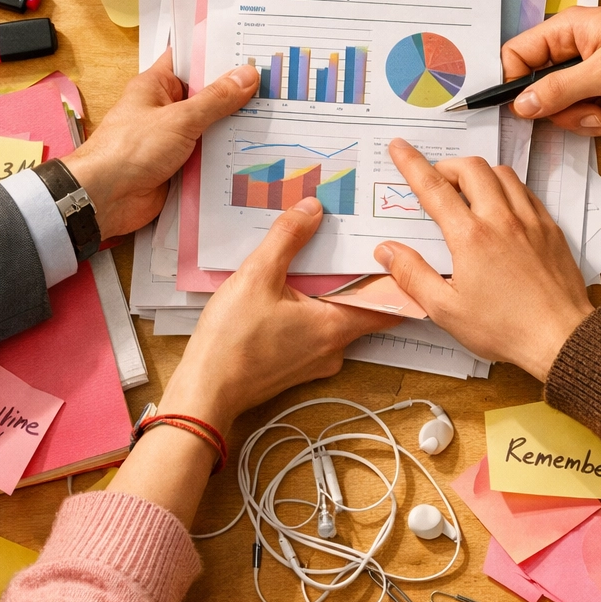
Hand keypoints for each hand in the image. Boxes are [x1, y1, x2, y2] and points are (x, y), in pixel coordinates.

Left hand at [61, 51, 258, 238]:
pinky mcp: (181, 165)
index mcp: (157, 86)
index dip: (218, 53)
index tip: (251, 48)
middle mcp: (166, 109)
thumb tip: (248, 75)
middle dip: (236, 93)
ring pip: (212, 127)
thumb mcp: (179, 118)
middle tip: (275, 84)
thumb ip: (215, 99)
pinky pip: (210, 155)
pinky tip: (258, 149)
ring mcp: (174, 138)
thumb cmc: (131, 149)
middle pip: (207, 95)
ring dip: (235, 126)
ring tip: (276, 115)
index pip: (190, 60)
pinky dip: (228, 154)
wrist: (105, 199)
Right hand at [163, 198, 397, 432]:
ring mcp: (316, 360)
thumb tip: (313, 209)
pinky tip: (290, 287)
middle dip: (357, 273)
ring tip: (318, 256)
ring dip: (330, 290)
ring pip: (336, 316)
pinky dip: (310, 306)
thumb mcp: (257, 276)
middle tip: (353, 238)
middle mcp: (334, 347)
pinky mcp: (297, 364)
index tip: (396, 247)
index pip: (388, 302)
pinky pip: (315, 328)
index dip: (395, 274)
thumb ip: (287, 238)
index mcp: (336, 326)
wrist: (204, 392)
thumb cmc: (231, 341)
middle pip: (361, 305)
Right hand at [372, 140, 592, 380]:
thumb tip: (386, 251)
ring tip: (467, 192)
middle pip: (471, 168)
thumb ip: (412, 275)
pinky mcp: (550, 228)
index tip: (399, 147)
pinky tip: (500, 207)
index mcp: (471, 237)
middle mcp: (501, 219)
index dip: (412, 163)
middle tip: (436, 181)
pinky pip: (526, 191)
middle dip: (447, 166)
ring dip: (479, 174)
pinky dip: (507, 187)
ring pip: (502, 173)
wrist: (561, 338)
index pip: (434, 187)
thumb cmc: (504, 328)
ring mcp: (530, 220)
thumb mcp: (446, 310)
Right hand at [503, 5, 600, 135]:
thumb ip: (559, 90)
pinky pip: (591, 118)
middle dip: (564, 110)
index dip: (512, 83)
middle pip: (540, 92)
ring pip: (565, 111)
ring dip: (590, 119)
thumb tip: (520, 106)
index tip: (522, 109)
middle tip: (591, 110)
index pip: (516, 56)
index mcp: (564, 32)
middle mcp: (573, 53)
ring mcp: (591, 76)